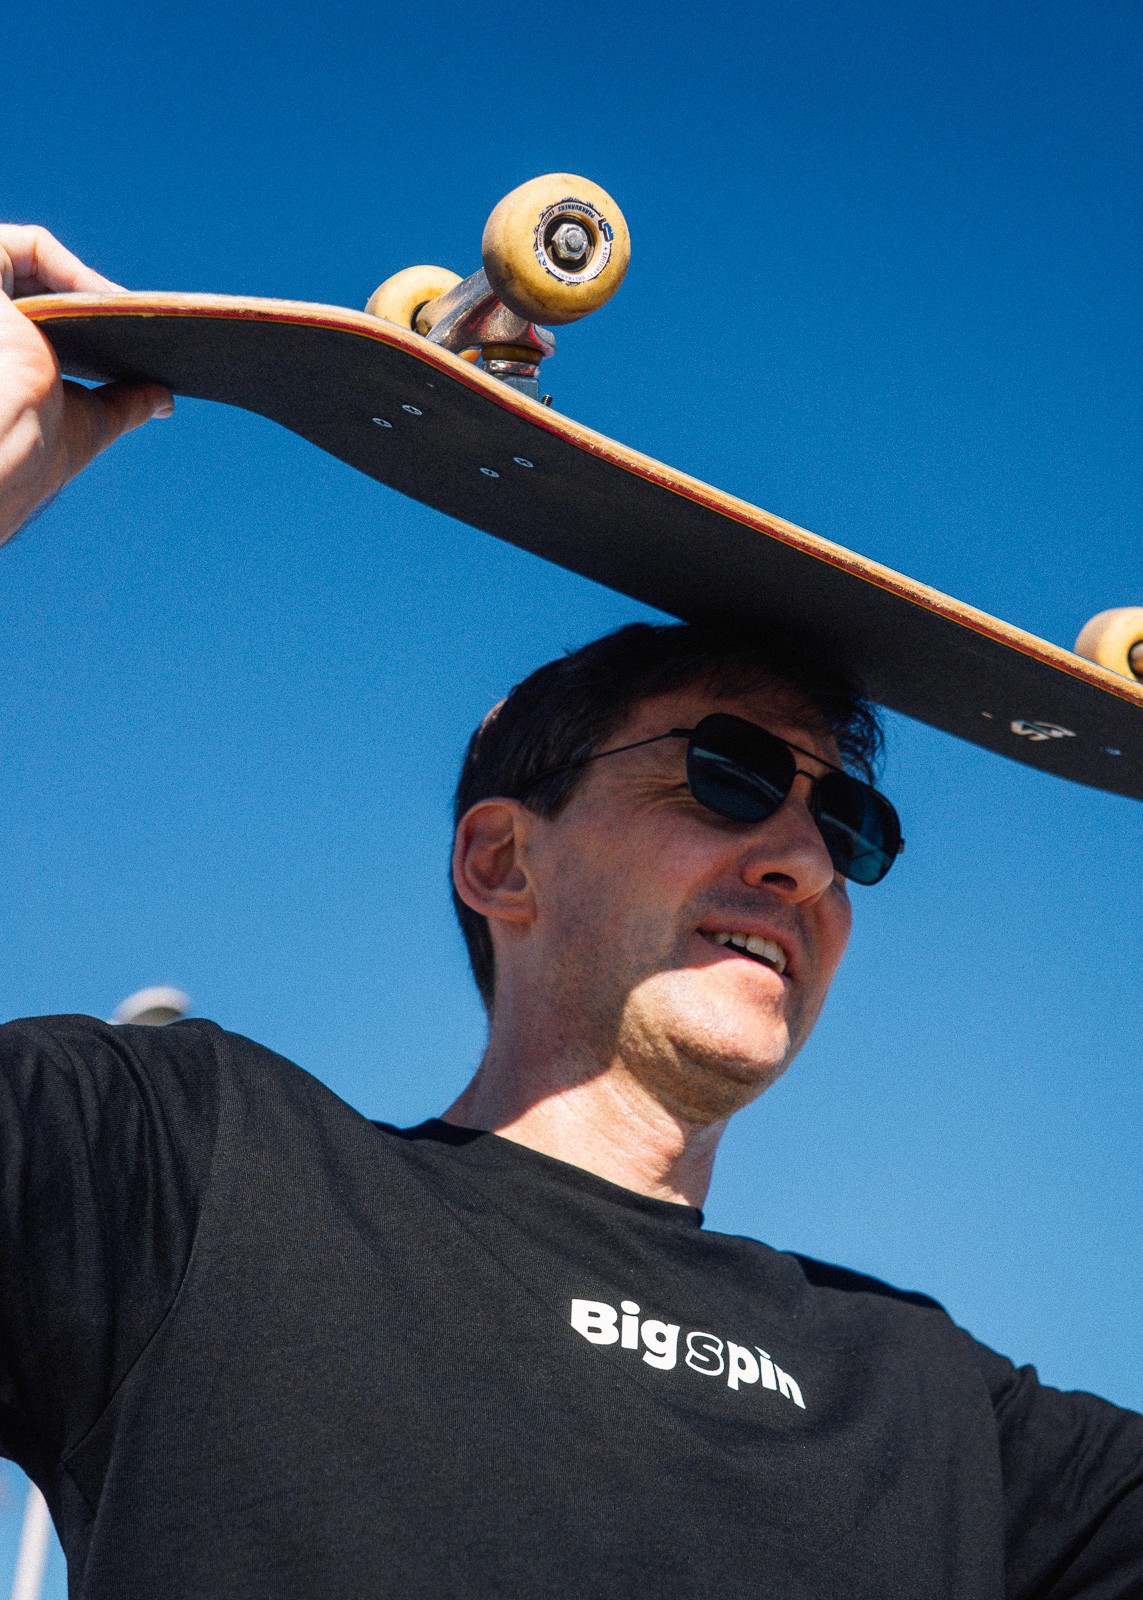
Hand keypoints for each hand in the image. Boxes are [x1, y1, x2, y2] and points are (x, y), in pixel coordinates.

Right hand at [0, 225, 173, 545]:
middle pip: (37, 293)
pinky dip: (70, 266)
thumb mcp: (89, 421)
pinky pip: (25, 247)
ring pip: (30, 266)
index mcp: (3, 361)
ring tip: (129, 310)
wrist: (5, 442)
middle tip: (142, 319)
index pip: (40, 328)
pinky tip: (106, 298)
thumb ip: (124, 403)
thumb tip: (165, 400)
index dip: (85, 328)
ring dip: (85, 282)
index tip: (131, 340)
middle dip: (92, 301)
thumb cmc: (31, 445)